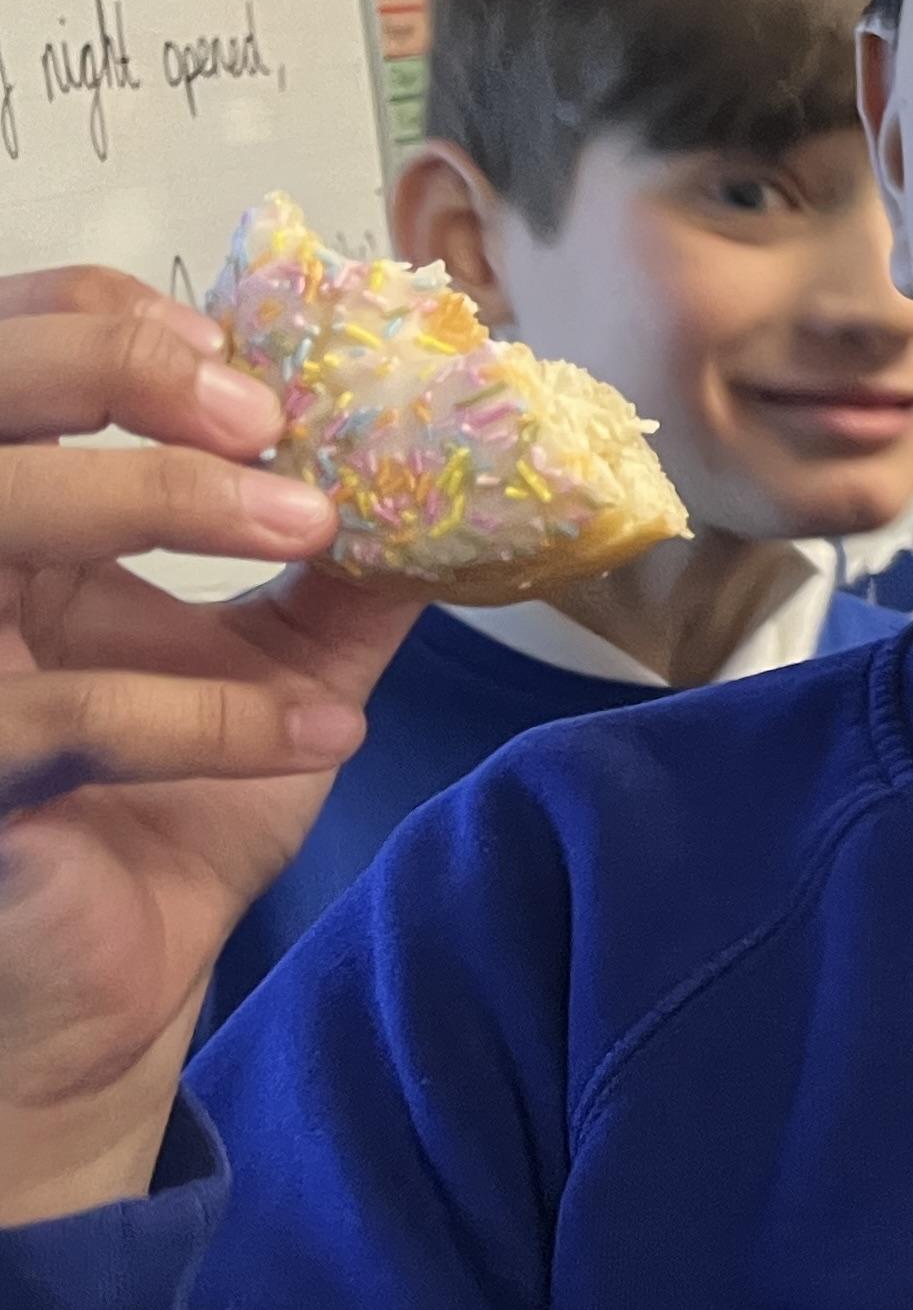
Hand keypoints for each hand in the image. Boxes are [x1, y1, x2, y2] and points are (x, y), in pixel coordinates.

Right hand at [0, 270, 417, 1227]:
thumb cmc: (162, 814)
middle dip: (107, 364)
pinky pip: (59, 721)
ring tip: (311, 526)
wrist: (115, 991)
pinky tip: (322, 739)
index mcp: (13, 523)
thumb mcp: (279, 667)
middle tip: (262, 408)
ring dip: (159, 500)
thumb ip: (349, 571)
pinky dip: (206, 719)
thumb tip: (470, 477)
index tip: (250, 349)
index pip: (13, 352)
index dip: (106, 317)